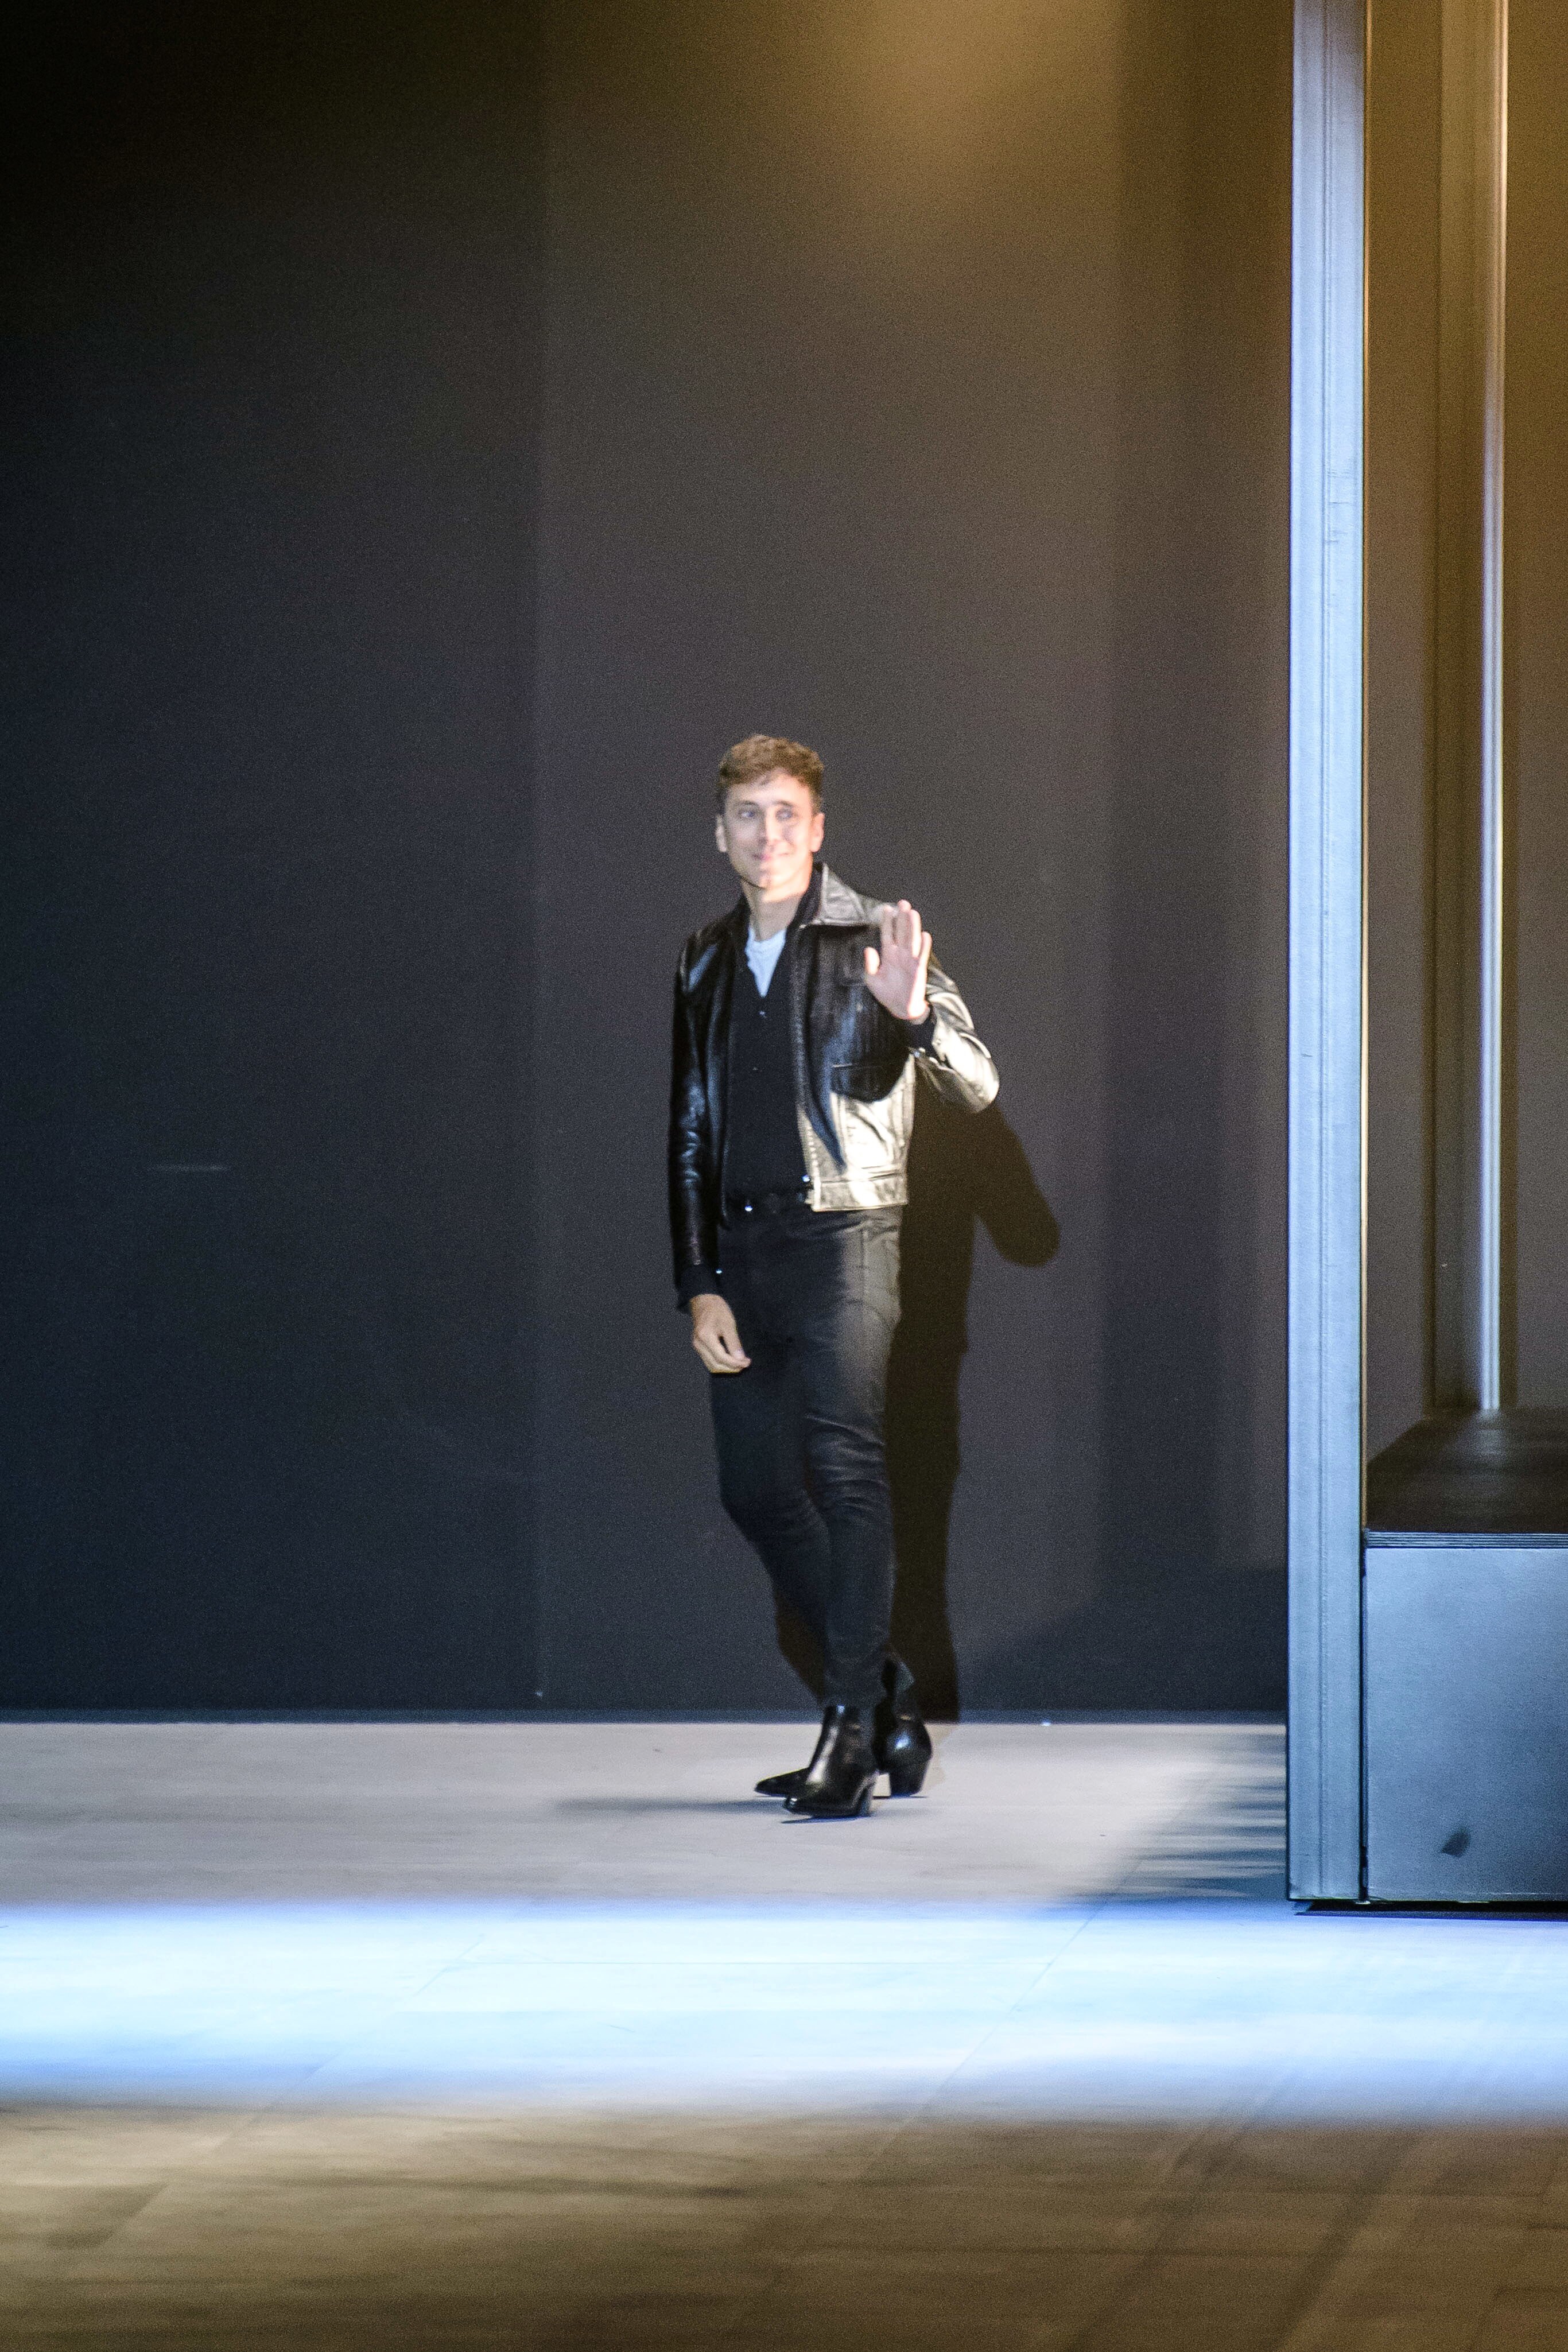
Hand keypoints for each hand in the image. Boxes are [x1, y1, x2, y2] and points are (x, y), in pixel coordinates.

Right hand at [689, 1292, 750, 1373]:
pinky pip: (709, 1360)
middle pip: (715, 1365)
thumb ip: (734, 1342)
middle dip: (731, 1368)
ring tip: (739, 1364)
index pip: (721, 1358)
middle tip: (745, 1364)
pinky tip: (730, 1360)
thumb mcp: (729, 1323)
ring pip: (711, 1365)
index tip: (747, 1362)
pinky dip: (720, 1363)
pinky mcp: (698, 1346)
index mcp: (705, 1337)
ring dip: (726, 1368)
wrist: (704, 1301)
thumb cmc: (717, 1309)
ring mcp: (697, 1345)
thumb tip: (740, 1358)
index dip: (735, 1363)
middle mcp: (698, 1344)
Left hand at [864, 899, 931, 1022]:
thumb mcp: (872, 980)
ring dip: (912, 926)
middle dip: (902, 918)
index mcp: (888, 955)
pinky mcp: (918, 969)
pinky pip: (922, 955)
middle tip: (903, 903)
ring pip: (911, 939)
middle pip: (901, 932)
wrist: (900, 1008)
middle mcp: (900, 954)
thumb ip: (870, 965)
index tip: (886, 908)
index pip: (887, 934)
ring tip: (912, 913)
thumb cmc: (886, 994)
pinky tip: (924, 935)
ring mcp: (910, 960)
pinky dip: (924, 945)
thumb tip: (868, 949)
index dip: (887, 922)